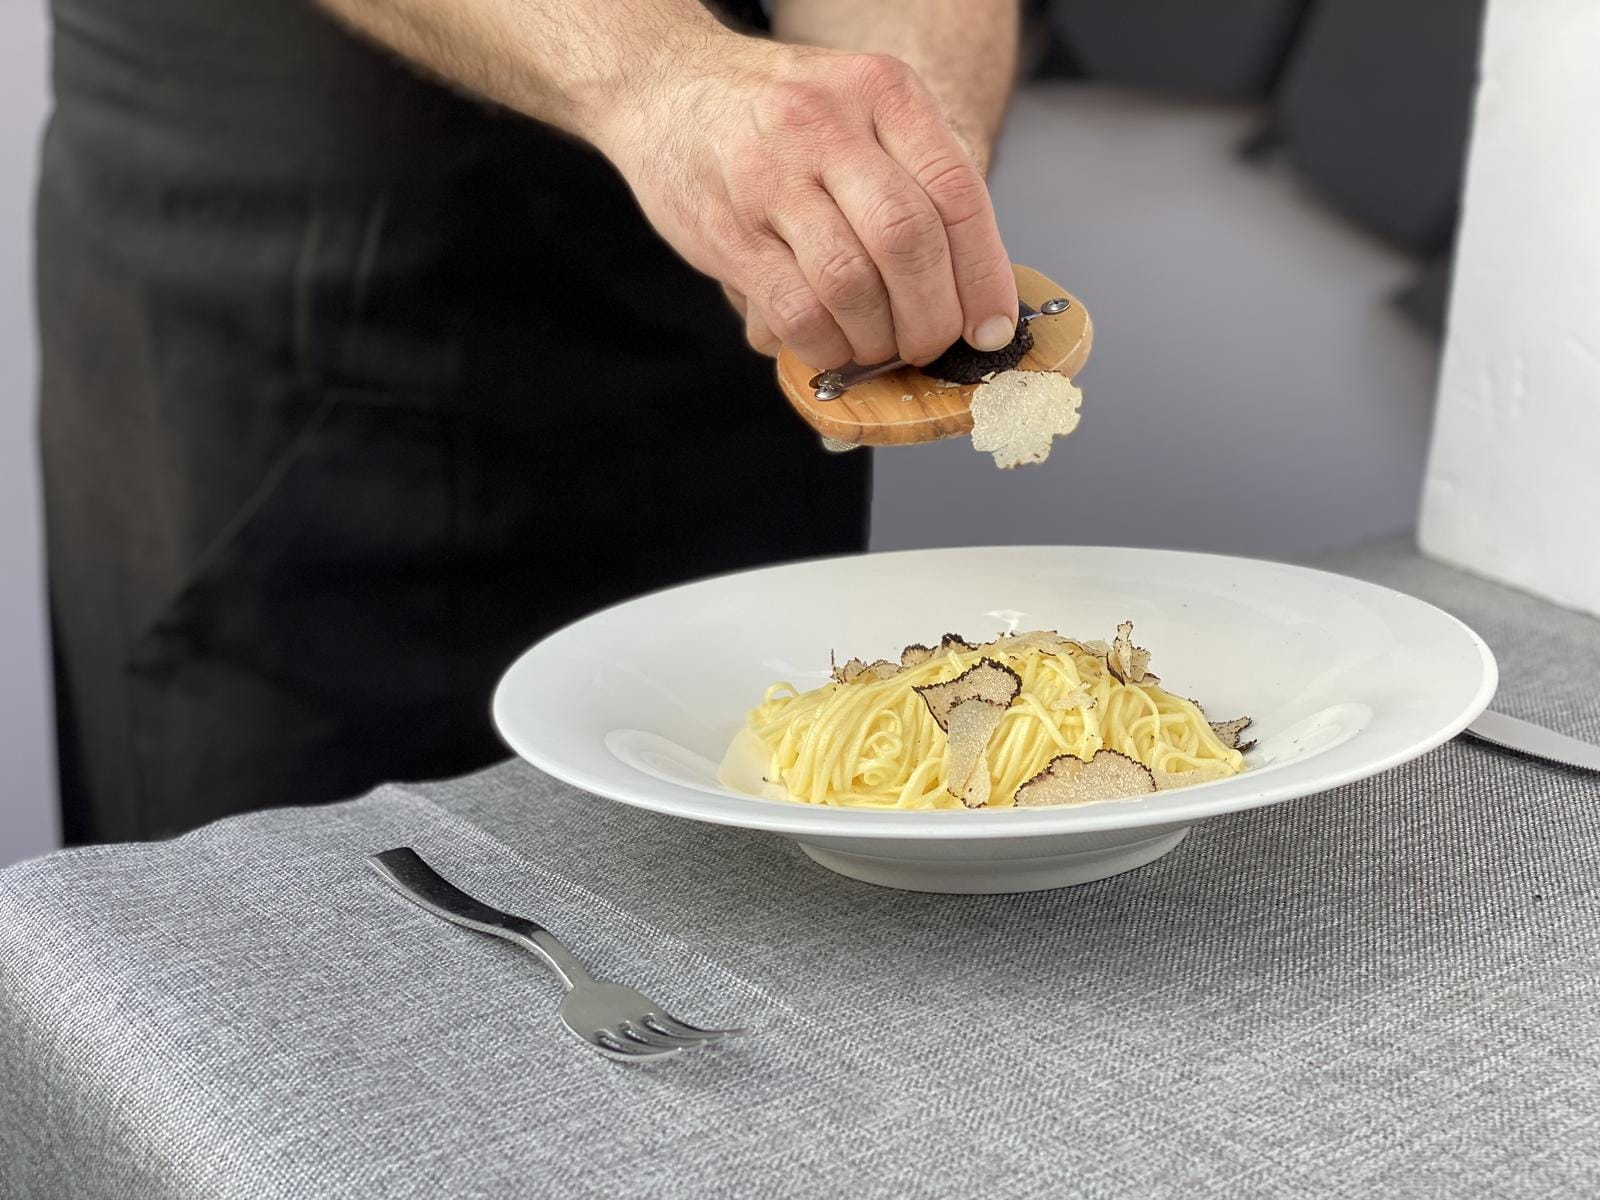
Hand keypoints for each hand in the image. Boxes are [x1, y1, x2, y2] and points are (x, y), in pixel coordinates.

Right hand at [589, 35, 1018, 368]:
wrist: (667, 86)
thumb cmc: (783, 117)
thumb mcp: (861, 111)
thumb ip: (915, 178)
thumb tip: (971, 293)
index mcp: (883, 91)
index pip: (957, 192)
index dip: (984, 275)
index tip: (990, 327)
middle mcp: (828, 126)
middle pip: (908, 240)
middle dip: (931, 315)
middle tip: (930, 345)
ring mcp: (771, 177)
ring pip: (850, 282)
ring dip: (876, 337)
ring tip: (877, 346)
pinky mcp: (728, 231)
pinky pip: (794, 310)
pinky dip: (824, 346)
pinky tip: (829, 346)